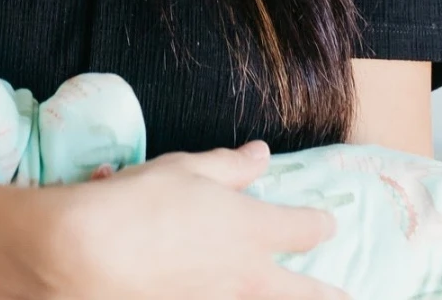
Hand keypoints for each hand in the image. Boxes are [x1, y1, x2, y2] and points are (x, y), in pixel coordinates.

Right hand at [44, 141, 349, 299]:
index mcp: (250, 228)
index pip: (302, 227)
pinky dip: (234, 298)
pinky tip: (232, 295)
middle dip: (330, 295)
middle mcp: (247, 274)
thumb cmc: (139, 202)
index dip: (318, 223)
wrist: (91, 256)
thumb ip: (229, 165)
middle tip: (350, 299)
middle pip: (305, 292)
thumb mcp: (185, 169)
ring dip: (287, 299)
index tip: (328, 223)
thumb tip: (261, 155)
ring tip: (307, 299)